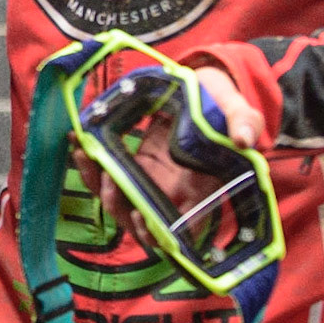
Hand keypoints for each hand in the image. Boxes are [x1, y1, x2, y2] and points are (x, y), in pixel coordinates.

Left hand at [72, 65, 263, 239]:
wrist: (203, 89)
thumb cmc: (221, 104)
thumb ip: (243, 122)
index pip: (181, 229)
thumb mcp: (237, 108)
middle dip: (120, 207)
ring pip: (120, 202)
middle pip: (141, 221)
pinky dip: (90, 164)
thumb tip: (244, 140)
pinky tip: (78, 142)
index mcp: (202, 191)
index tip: (142, 217)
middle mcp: (174, 195)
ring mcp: (151, 183)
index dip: (159, 233)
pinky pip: (109, 175)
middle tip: (110, 179)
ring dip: (98, 185)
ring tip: (88, 155)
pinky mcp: (134, 167)